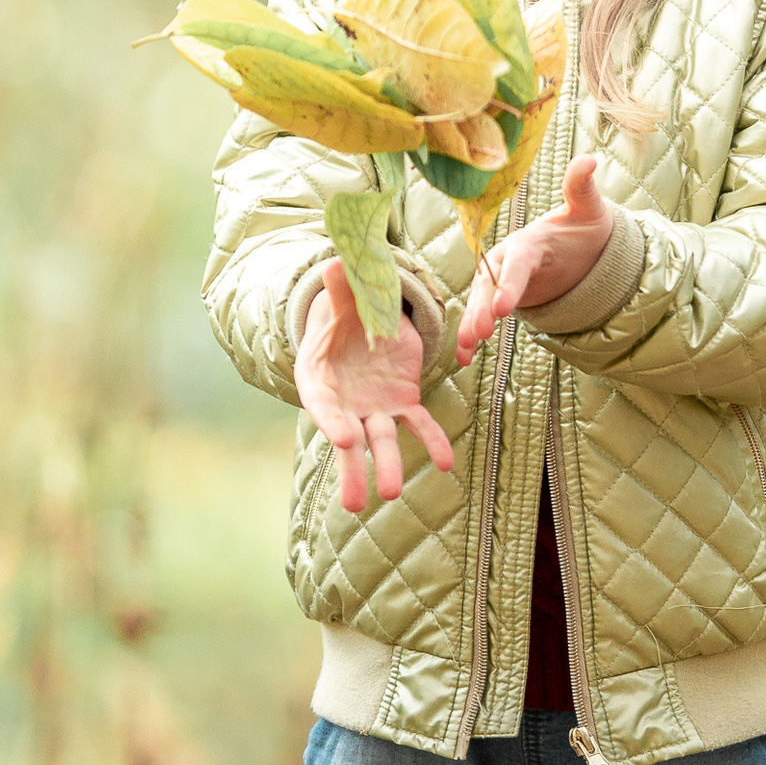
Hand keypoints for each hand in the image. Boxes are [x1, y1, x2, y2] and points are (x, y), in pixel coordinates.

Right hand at [297, 262, 456, 514]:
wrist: (362, 321)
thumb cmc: (341, 312)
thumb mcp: (342, 298)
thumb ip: (342, 286)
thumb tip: (336, 261)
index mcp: (319, 379)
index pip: (322, 405)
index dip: (331, 422)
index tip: (344, 437)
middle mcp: (344, 403)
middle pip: (348, 440)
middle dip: (352, 469)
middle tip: (355, 503)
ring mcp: (373, 407)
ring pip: (382, 441)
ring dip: (388, 466)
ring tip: (390, 495)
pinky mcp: (402, 404)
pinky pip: (419, 425)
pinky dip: (433, 442)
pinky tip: (447, 464)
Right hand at [454, 153, 614, 365]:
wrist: (581, 250)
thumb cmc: (585, 228)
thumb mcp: (589, 210)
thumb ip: (582, 188)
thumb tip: (590, 159)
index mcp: (529, 240)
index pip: (518, 261)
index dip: (510, 283)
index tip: (503, 308)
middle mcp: (508, 259)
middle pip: (490, 284)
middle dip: (482, 308)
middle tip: (479, 334)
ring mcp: (501, 280)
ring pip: (481, 302)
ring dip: (471, 324)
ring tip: (466, 351)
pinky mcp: (500, 298)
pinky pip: (482, 316)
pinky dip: (471, 336)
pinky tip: (465, 360)